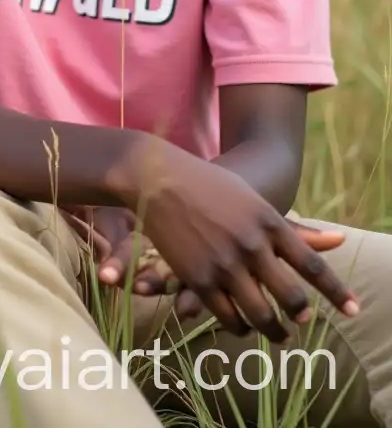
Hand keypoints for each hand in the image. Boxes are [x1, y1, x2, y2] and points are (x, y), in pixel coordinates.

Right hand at [91, 209, 345, 322]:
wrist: (158, 177)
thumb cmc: (210, 185)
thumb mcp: (254, 199)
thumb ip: (292, 227)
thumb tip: (339, 240)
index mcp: (269, 221)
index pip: (312, 266)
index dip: (336, 293)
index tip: (354, 311)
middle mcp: (252, 245)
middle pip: (291, 297)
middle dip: (300, 316)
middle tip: (302, 323)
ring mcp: (225, 263)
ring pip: (261, 314)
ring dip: (273, 330)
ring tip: (277, 335)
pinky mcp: (198, 278)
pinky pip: (227, 316)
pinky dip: (238, 326)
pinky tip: (241, 325)